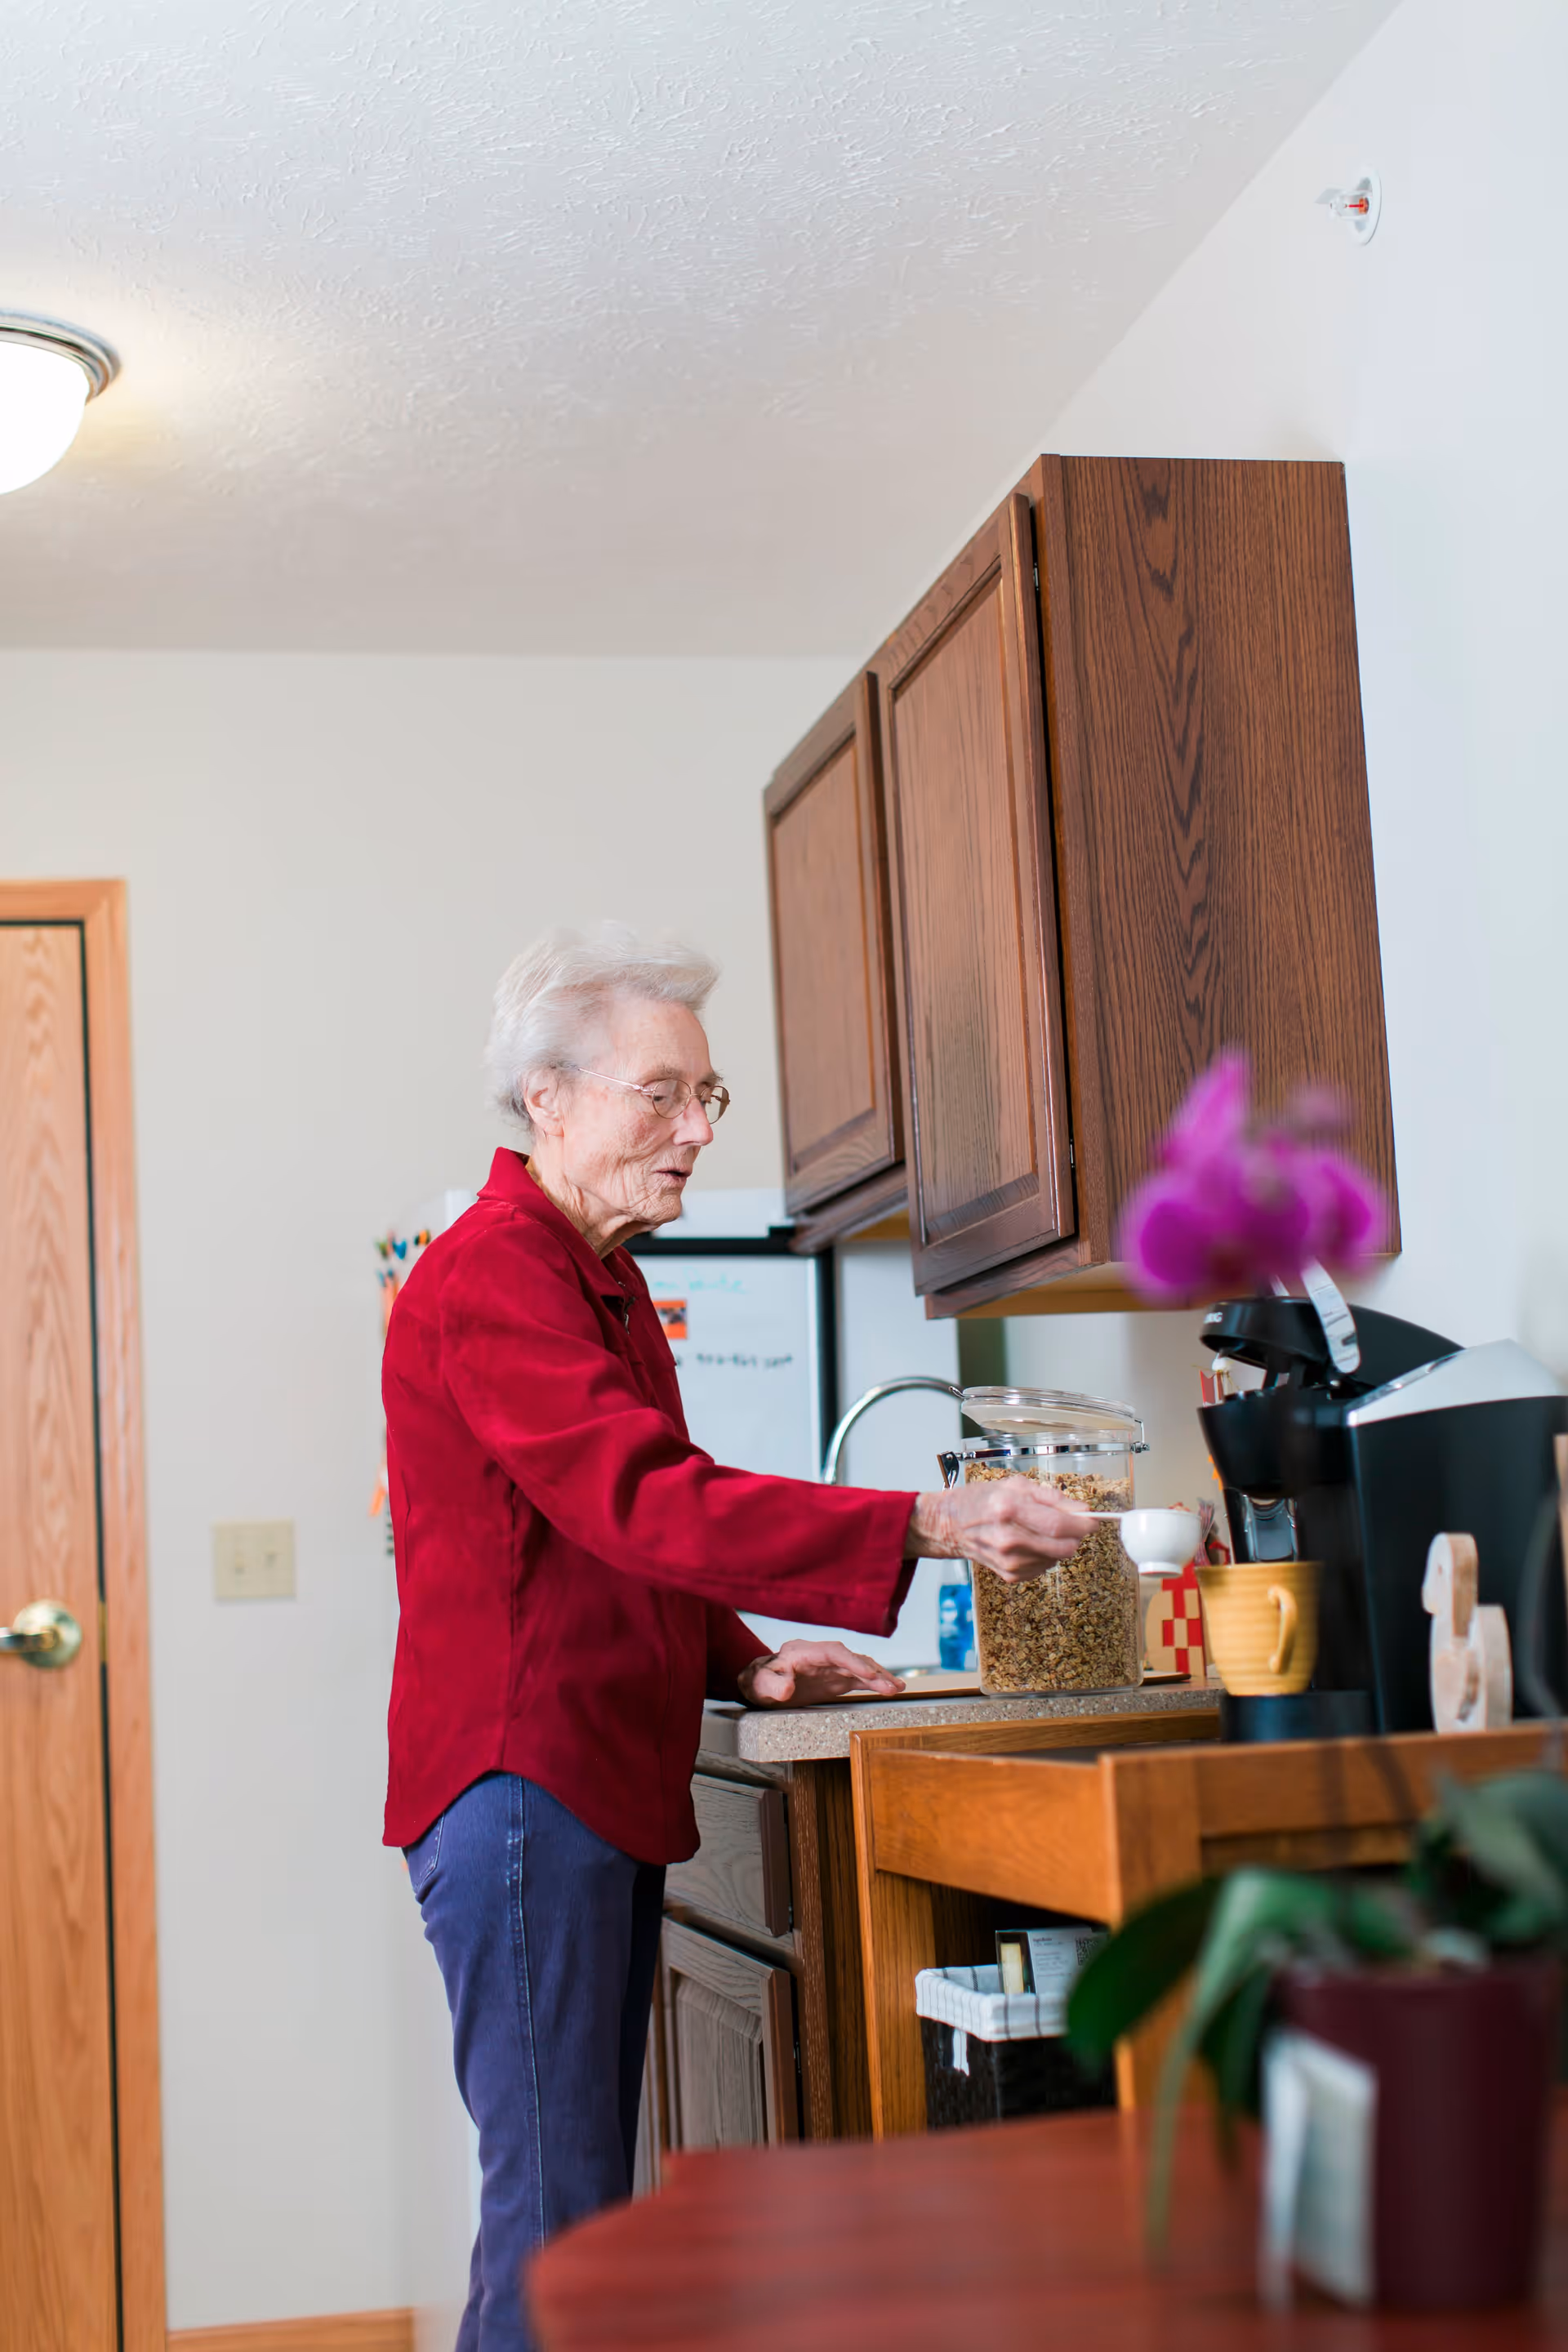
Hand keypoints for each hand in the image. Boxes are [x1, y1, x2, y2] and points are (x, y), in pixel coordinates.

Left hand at [737, 1639, 905, 1708]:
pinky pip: (858, 1679)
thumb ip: (772, 1684)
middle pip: (851, 1658)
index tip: (868, 1674)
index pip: (833, 1651)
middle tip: (890, 1686)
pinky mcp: (835, 1679)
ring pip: (859, 1668)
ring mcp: (830, 1667)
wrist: (760, 1682)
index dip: (852, 1661)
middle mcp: (821, 1656)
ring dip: (878, 1677)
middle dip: (871, 1671)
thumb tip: (786, 1690)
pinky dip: (875, 1683)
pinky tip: (891, 1688)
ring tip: (898, 1688)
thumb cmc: (759, 1680)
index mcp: (803, 1651)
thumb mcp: (760, 1684)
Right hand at [904, 1480, 1094, 1582]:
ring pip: (1057, 1558)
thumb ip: (1051, 1497)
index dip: (1083, 1524)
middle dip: (1075, 1535)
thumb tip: (1081, 1509)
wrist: (948, 1525)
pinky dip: (1044, 1555)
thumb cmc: (980, 1500)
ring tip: (1038, 1530)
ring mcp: (1009, 1561)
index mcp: (1010, 1509)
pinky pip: (1044, 1567)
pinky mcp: (1009, 1575)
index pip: (1060, 1524)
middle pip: (1063, 1546)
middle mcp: (1009, 1538)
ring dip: (1058, 1545)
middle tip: (1069, 1523)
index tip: (1093, 1520)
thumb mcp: (1014, 1485)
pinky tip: (1028, 1543)